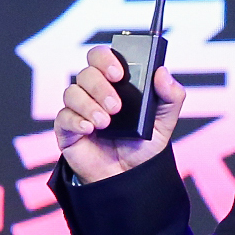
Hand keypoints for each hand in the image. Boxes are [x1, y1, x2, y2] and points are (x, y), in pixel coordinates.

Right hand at [55, 46, 187, 181]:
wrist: (129, 178)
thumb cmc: (142, 146)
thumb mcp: (164, 121)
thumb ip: (171, 96)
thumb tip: (163, 72)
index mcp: (115, 83)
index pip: (101, 57)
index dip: (106, 58)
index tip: (119, 73)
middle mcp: (94, 92)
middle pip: (86, 72)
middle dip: (100, 86)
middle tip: (116, 106)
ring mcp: (79, 110)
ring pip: (72, 92)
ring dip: (89, 105)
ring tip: (106, 123)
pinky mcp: (67, 129)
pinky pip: (63, 116)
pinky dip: (76, 120)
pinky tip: (89, 129)